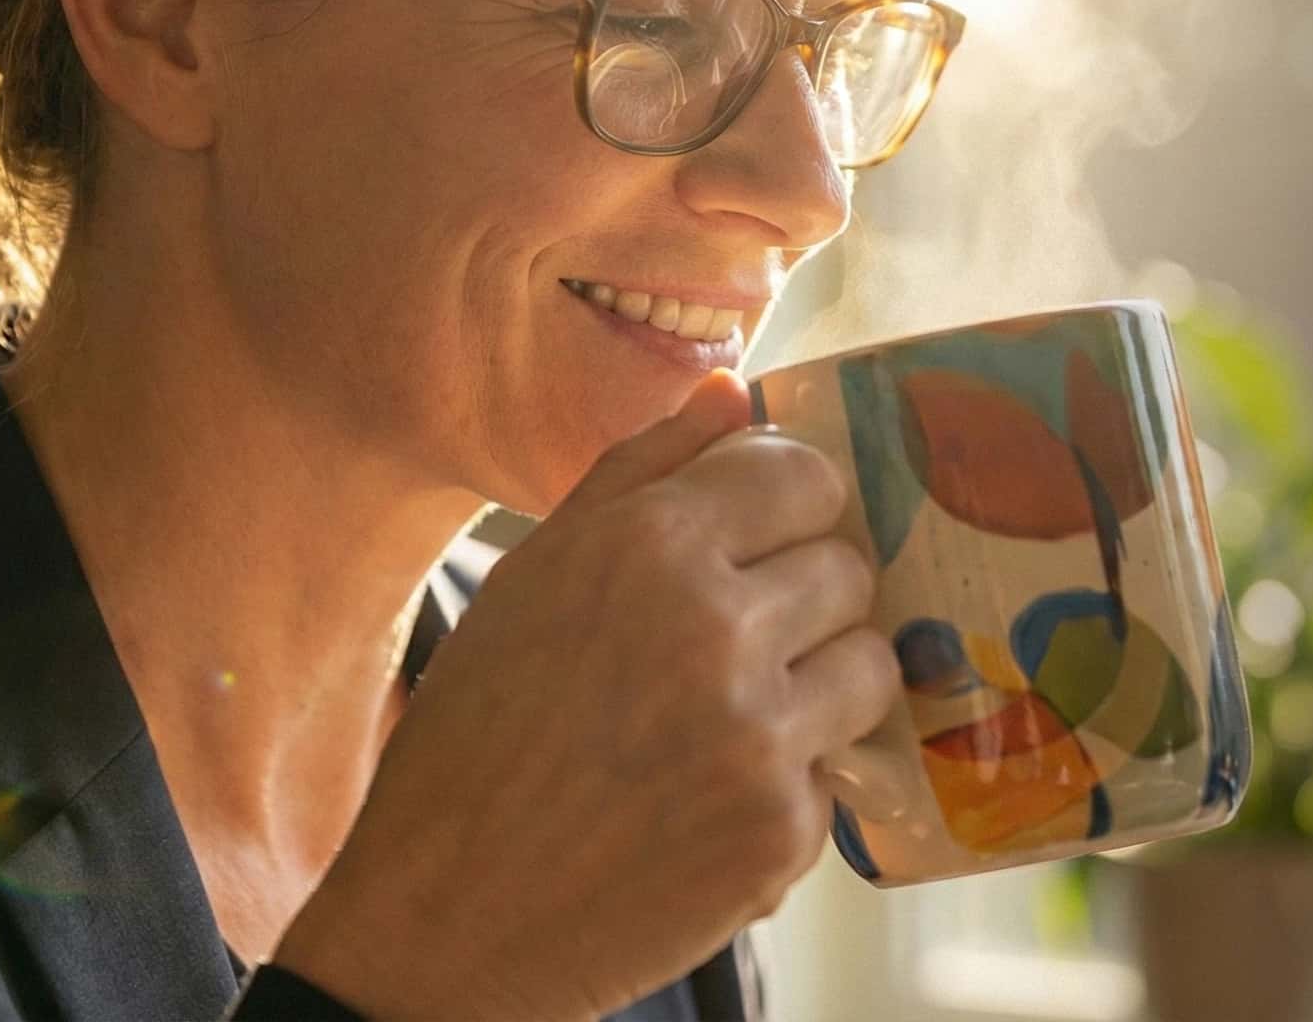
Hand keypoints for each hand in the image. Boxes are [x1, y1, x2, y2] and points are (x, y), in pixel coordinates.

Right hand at [274, 370, 899, 1020]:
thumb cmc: (480, 734)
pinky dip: (790, 781)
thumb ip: (644, 468)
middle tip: (735, 643)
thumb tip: (736, 388)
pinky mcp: (781, 832)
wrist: (442, 923)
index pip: (807, 476)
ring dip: (821, 683)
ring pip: (870, 665)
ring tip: (734, 716)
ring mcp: (758, 737)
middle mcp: (716, 630)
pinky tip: (709, 798)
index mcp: (651, 547)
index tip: (762, 541)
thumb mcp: (535, 574)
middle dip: (804, 598)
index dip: (789, 507)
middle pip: (848, 567)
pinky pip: (839, 769)